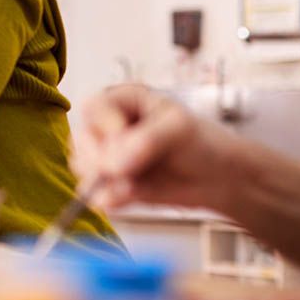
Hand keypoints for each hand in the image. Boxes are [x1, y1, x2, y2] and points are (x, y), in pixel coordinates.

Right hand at [74, 83, 239, 210]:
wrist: (218, 177)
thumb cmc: (201, 141)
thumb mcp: (179, 129)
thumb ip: (146, 142)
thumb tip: (112, 166)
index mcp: (120, 101)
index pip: (93, 108)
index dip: (104, 125)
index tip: (122, 137)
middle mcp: (106, 127)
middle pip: (81, 139)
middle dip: (100, 159)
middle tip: (123, 172)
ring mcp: (106, 157)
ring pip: (82, 167)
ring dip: (103, 181)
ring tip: (133, 185)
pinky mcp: (110, 184)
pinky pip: (94, 193)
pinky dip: (109, 198)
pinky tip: (131, 195)